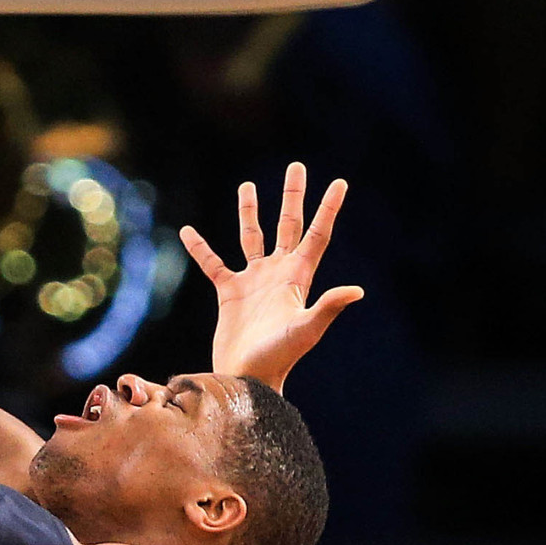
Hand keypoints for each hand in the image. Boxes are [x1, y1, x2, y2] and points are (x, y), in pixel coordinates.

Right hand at [183, 163, 359, 391]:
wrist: (248, 377)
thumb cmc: (280, 357)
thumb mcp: (306, 330)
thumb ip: (328, 307)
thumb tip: (357, 290)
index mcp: (299, 276)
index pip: (317, 234)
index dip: (328, 209)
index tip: (340, 182)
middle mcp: (278, 273)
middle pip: (287, 225)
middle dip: (293, 196)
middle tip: (297, 166)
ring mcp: (253, 281)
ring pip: (251, 236)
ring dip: (250, 211)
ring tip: (247, 186)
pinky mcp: (229, 293)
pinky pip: (212, 263)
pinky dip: (200, 248)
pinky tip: (188, 231)